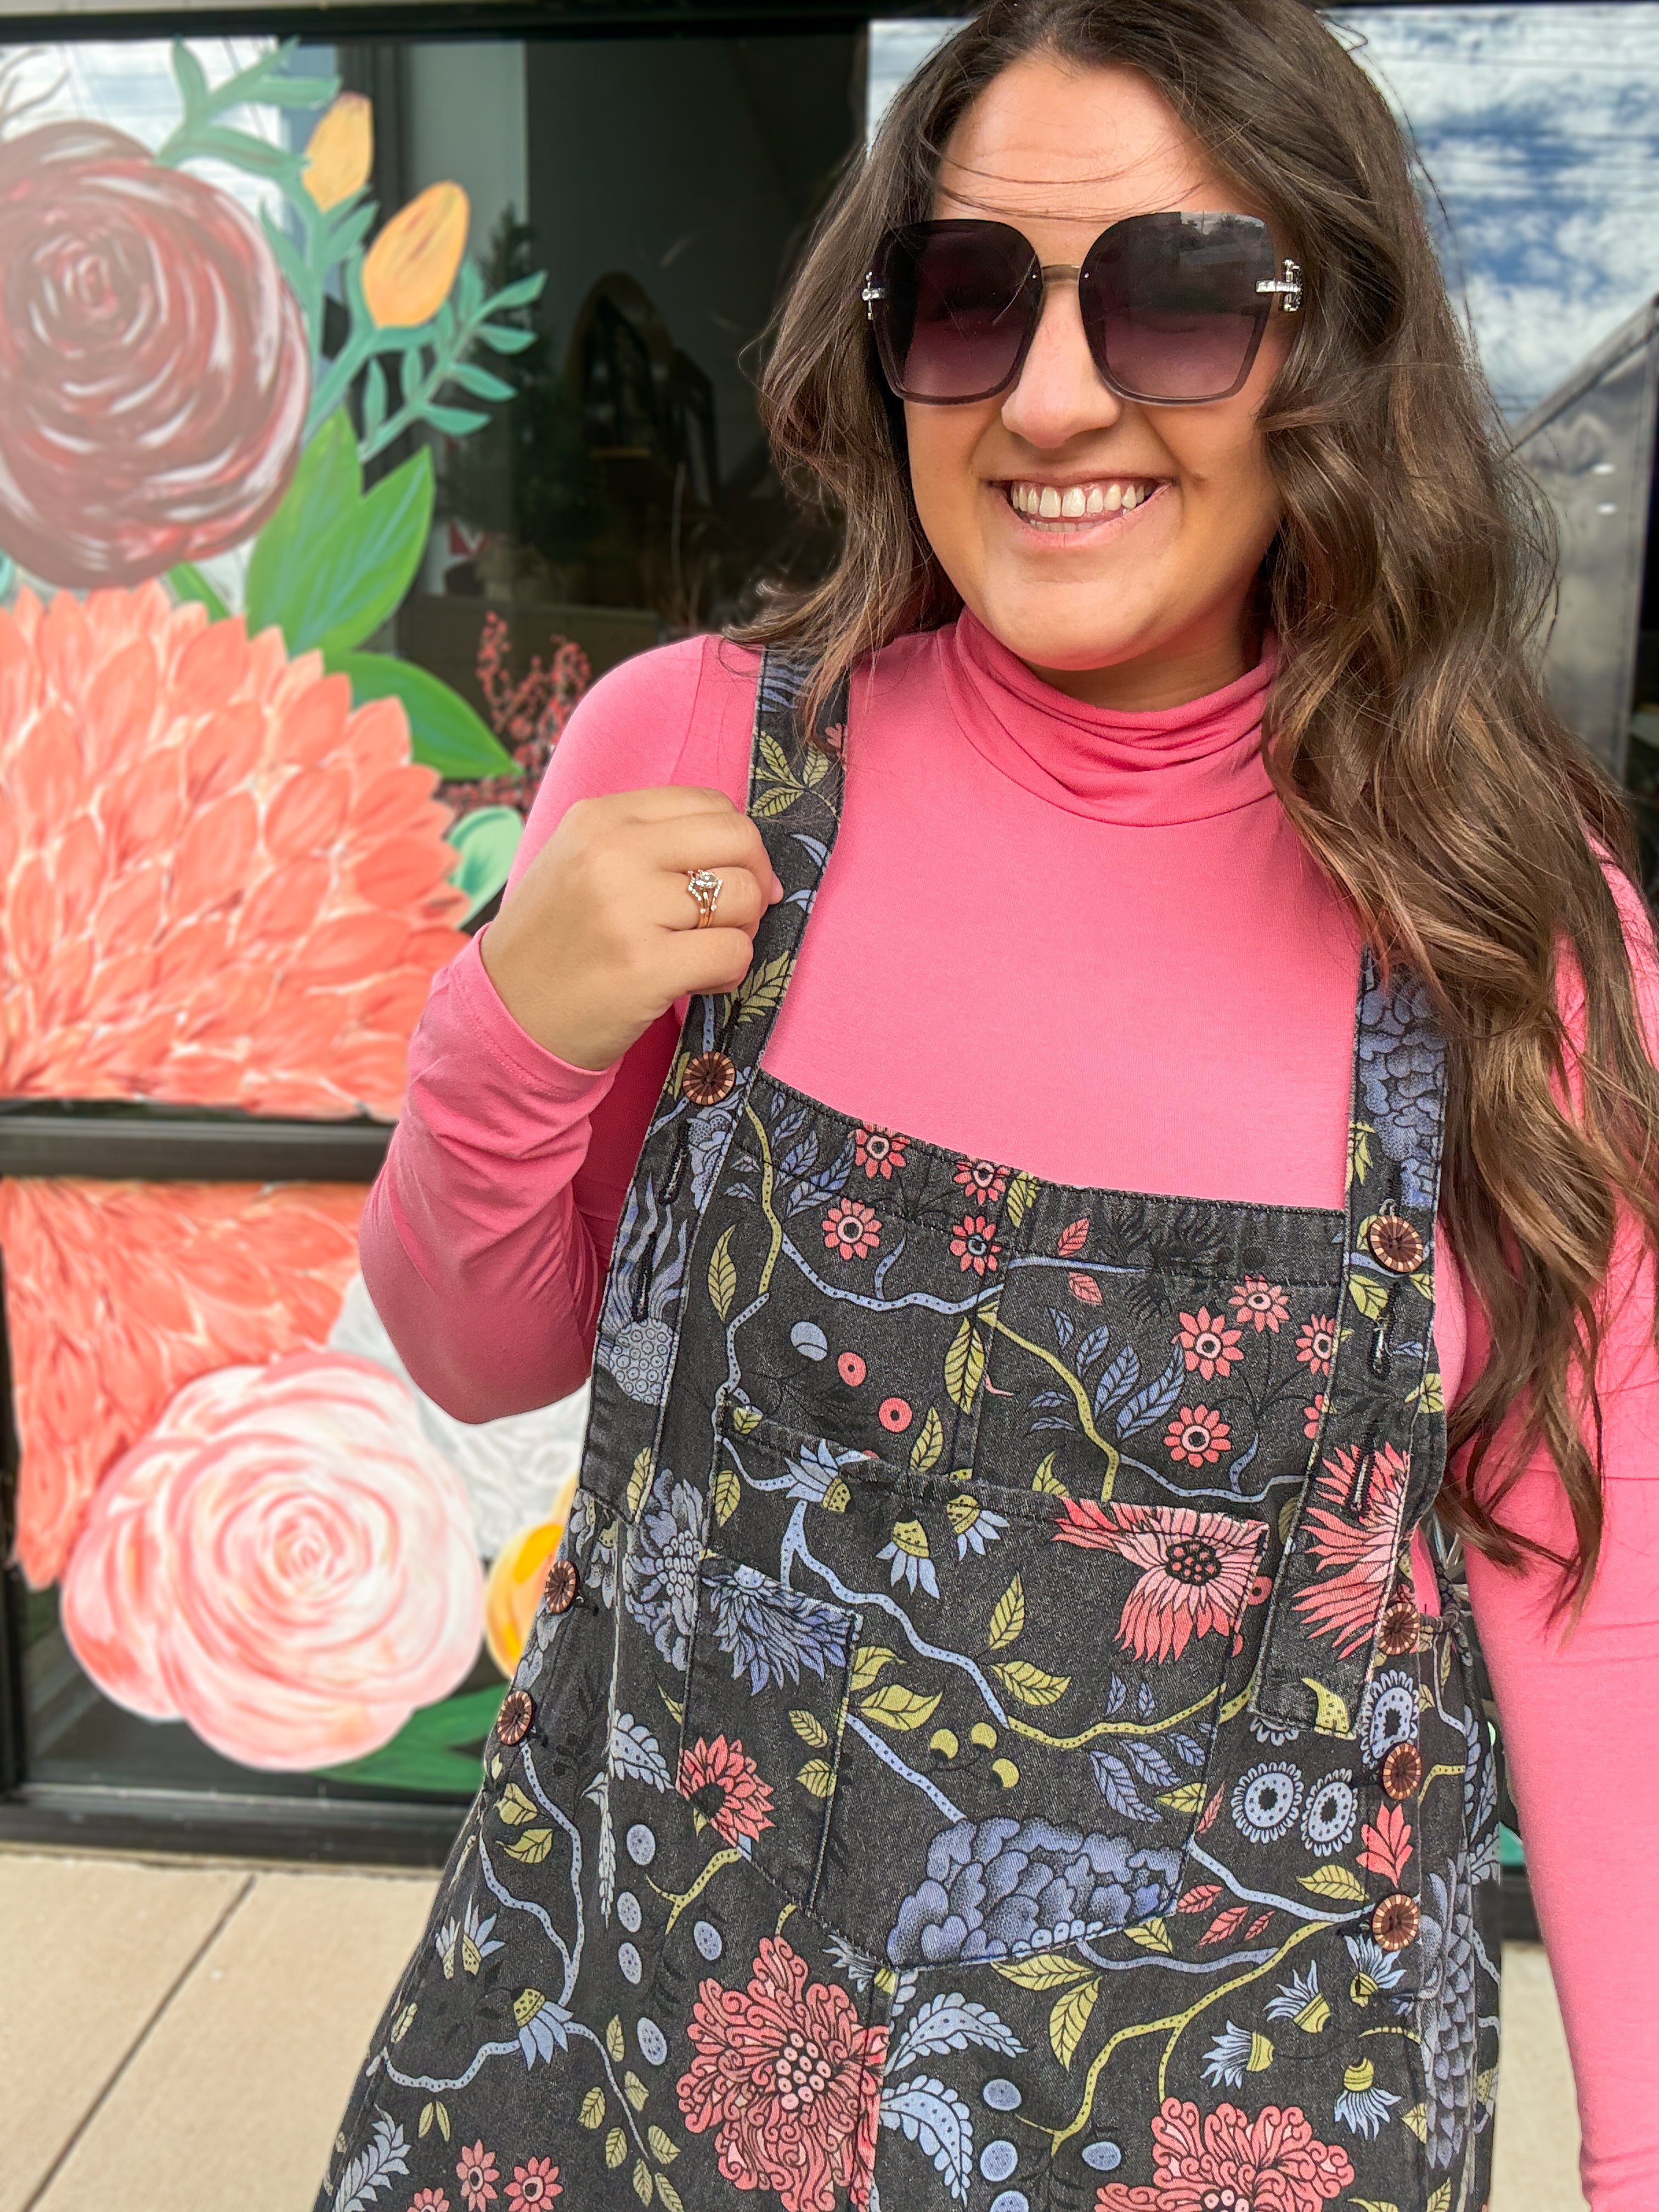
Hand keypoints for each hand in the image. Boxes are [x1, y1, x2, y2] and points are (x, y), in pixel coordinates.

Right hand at [479, 786, 781, 1070]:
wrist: (508, 1015)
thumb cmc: (556, 940)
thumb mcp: (581, 862)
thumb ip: (650, 842)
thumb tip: (746, 851)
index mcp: (599, 817)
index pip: (710, 803)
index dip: (738, 843)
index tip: (732, 876)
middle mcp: (612, 852)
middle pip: (737, 839)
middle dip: (755, 879)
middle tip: (736, 917)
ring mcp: (627, 908)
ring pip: (743, 897)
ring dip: (741, 931)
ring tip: (703, 953)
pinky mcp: (645, 966)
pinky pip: (733, 953)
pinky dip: (730, 972)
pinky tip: (698, 983)